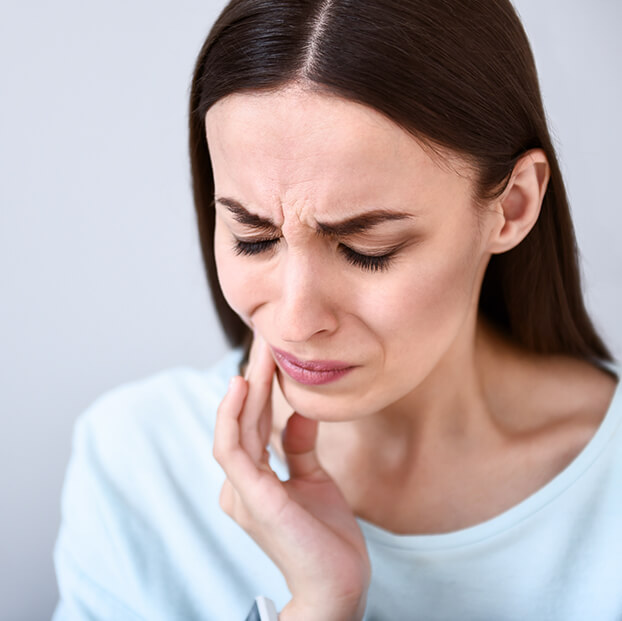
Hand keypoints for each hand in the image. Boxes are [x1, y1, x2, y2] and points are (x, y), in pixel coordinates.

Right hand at [213, 334, 370, 620]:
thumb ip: (299, 448)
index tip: (272, 353)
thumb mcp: (313, 480)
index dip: (261, 387)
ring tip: (257, 352)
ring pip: (235, 428)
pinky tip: (244, 386)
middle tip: (263, 337)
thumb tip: (298, 413)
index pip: (252, 423)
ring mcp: (241, 492)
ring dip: (246, 387)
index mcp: (252, 480)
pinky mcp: (253, 499)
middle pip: (242, 419)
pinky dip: (234, 417)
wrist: (337, 585)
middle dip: (254, 376)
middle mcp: (239, 484)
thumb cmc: (324, 537)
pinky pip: (233, 450)